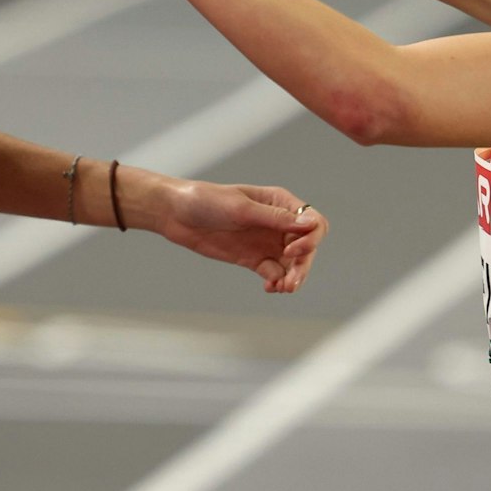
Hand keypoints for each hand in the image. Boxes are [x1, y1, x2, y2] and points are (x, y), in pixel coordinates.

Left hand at [155, 180, 327, 293]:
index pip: (313, 222)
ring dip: (293, 278)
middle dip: (303, 266)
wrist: (176, 215)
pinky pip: (275, 273)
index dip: (310, 239)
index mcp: (280, 202)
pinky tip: (269, 287)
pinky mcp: (254, 259)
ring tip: (282, 289)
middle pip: (307, 247)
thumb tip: (308, 225)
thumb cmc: (207, 201)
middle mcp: (278, 223)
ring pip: (294, 264)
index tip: (291, 251)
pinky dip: (277, 282)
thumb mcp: (241, 209)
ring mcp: (267, 242)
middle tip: (290, 283)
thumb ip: (275, 219)